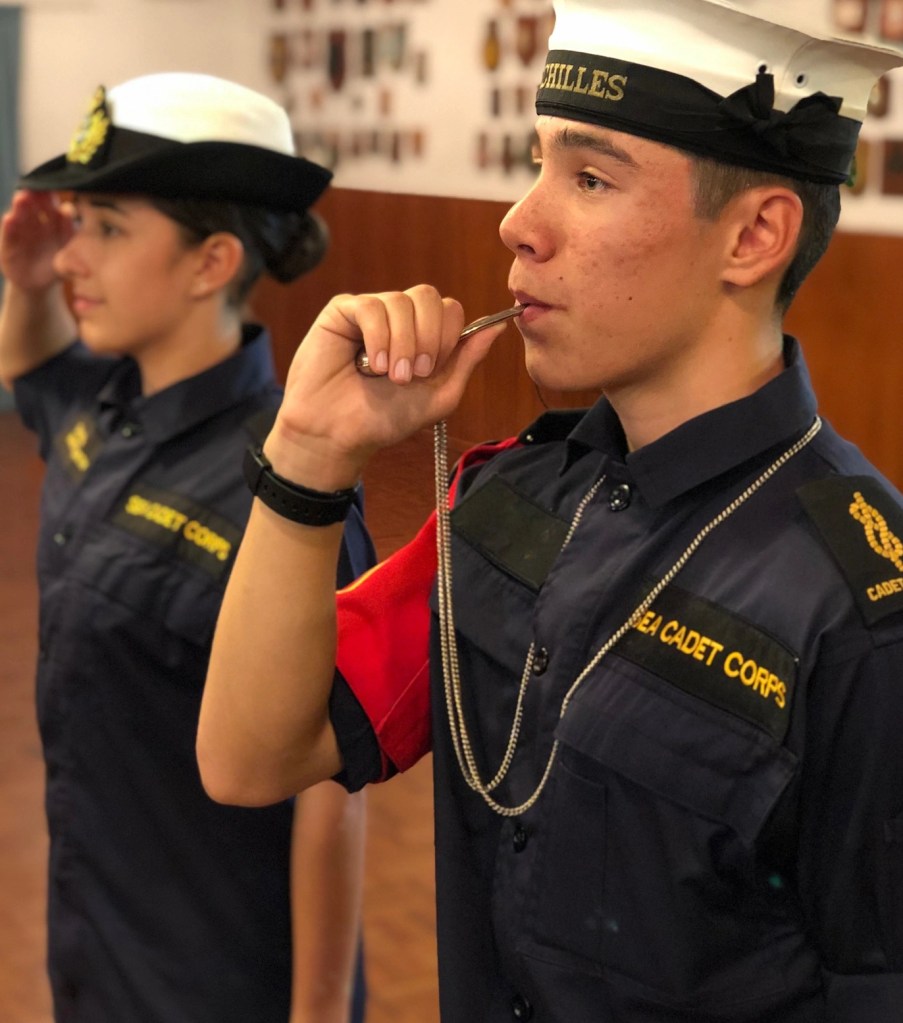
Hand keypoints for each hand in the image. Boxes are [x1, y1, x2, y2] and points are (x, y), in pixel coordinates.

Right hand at [0, 190, 71, 292]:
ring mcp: (24, 228)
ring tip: (22, 198)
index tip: (67, 211)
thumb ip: (73, 267)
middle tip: (42, 191)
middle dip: (42, 198)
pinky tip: (10, 219)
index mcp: (59, 227)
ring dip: (23, 204)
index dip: (65, 213)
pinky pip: (10, 230)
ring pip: (24, 212)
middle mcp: (42, 222)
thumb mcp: (64, 269)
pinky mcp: (9, 239)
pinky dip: (10, 225)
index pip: (64, 216)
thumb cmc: (54, 269)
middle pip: (42, 206)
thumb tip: (86, 273)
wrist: (34, 281)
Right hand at [266, 284, 508, 489]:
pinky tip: (370, 365)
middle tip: (413, 374)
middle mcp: (400, 319)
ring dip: (402, 343)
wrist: (338, 434)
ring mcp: (372, 312)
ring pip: (401, 301)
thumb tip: (499, 326)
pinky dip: (377, 337)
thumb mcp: (438, 395)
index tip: (430, 372)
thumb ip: (467, 360)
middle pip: (429, 296)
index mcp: (424, 335)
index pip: (450, 310)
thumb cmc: (385, 418)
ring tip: (389, 375)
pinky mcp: (343, 311)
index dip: (447, 337)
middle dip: (428, 337)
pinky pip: (370, 306)